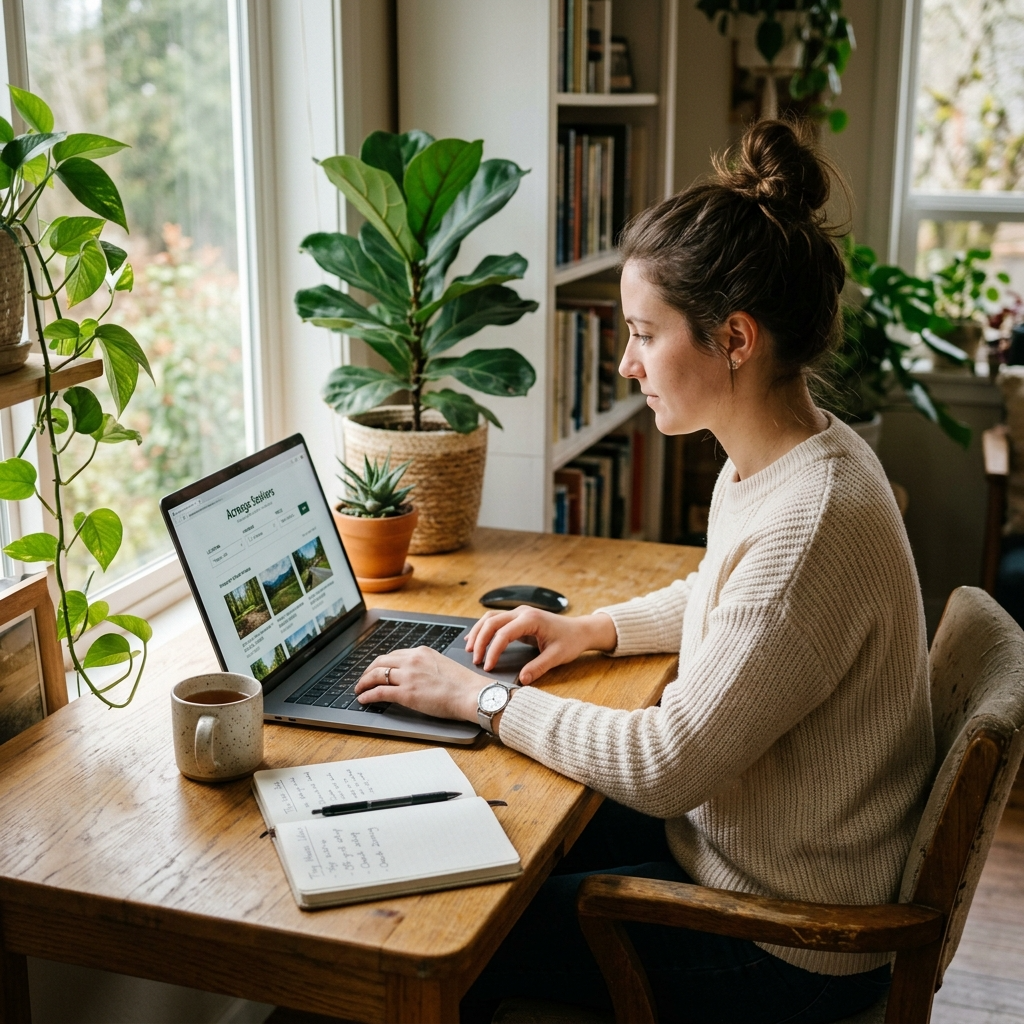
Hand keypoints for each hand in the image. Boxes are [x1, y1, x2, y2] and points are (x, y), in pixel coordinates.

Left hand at [354, 646, 483, 721]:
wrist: (470, 693)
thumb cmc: (463, 684)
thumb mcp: (442, 665)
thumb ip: (426, 666)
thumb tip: (418, 675)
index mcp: (421, 652)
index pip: (394, 655)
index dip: (382, 663)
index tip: (377, 670)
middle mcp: (412, 660)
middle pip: (380, 662)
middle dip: (368, 671)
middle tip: (363, 679)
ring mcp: (408, 676)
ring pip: (376, 675)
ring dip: (364, 682)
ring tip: (359, 689)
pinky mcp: (406, 693)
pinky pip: (379, 692)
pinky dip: (367, 695)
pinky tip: (363, 699)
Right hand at [464, 608, 616, 683]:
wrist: (580, 630)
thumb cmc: (570, 641)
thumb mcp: (557, 656)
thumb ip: (539, 667)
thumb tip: (522, 679)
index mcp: (531, 620)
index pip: (504, 633)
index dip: (493, 651)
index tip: (487, 666)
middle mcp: (522, 612)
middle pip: (492, 622)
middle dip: (480, 641)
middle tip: (475, 660)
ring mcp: (519, 613)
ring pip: (490, 618)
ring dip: (478, 632)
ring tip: (469, 650)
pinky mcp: (518, 618)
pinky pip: (495, 620)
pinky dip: (483, 629)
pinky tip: (475, 639)